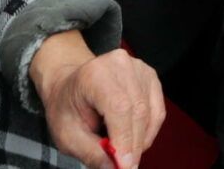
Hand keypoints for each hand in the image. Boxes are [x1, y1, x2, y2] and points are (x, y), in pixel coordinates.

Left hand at [29, 34, 165, 168]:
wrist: (69, 86)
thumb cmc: (66, 107)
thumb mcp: (67, 136)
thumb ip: (91, 153)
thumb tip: (114, 168)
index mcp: (95, 74)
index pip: (119, 108)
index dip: (125, 139)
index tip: (125, 166)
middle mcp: (120, 66)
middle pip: (138, 112)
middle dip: (133, 146)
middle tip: (124, 167)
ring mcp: (138, 69)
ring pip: (150, 115)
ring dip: (140, 140)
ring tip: (121, 149)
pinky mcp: (150, 77)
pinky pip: (157, 112)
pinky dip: (148, 132)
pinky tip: (132, 138)